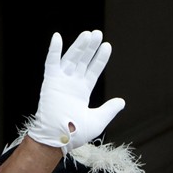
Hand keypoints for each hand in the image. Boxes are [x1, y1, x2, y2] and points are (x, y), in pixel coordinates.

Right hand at [27, 31, 125, 154]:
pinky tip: (57, 37)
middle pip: (82, 61)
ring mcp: (61, 82)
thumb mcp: (98, 120)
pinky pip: (51, 63)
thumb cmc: (76, 133)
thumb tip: (122, 101)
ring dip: (78, 46)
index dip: (99, 59)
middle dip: (90, 48)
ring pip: (71, 59)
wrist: (59, 139)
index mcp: (82, 93)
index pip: (92, 71)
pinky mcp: (50, 82)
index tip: (107, 46)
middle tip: (98, 34)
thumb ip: (109, 109)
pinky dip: (53, 51)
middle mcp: (71, 85)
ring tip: (88, 34)